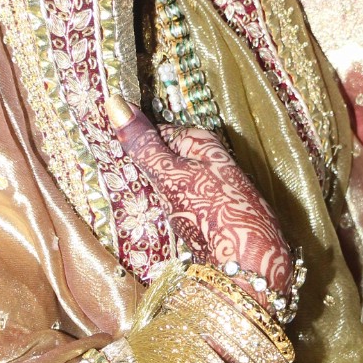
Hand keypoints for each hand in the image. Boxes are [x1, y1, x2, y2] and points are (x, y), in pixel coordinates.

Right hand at [108, 97, 291, 304]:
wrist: (248, 260)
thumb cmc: (210, 209)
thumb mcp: (169, 175)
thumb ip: (143, 144)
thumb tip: (114, 102)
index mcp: (203, 143)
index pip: (161, 133)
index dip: (139, 144)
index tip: (116, 155)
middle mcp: (214, 161)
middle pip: (170, 160)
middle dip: (148, 171)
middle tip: (125, 185)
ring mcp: (218, 189)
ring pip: (177, 185)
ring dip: (159, 195)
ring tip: (141, 207)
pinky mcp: (218, 216)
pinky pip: (186, 206)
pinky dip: (173, 213)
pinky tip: (166, 225)